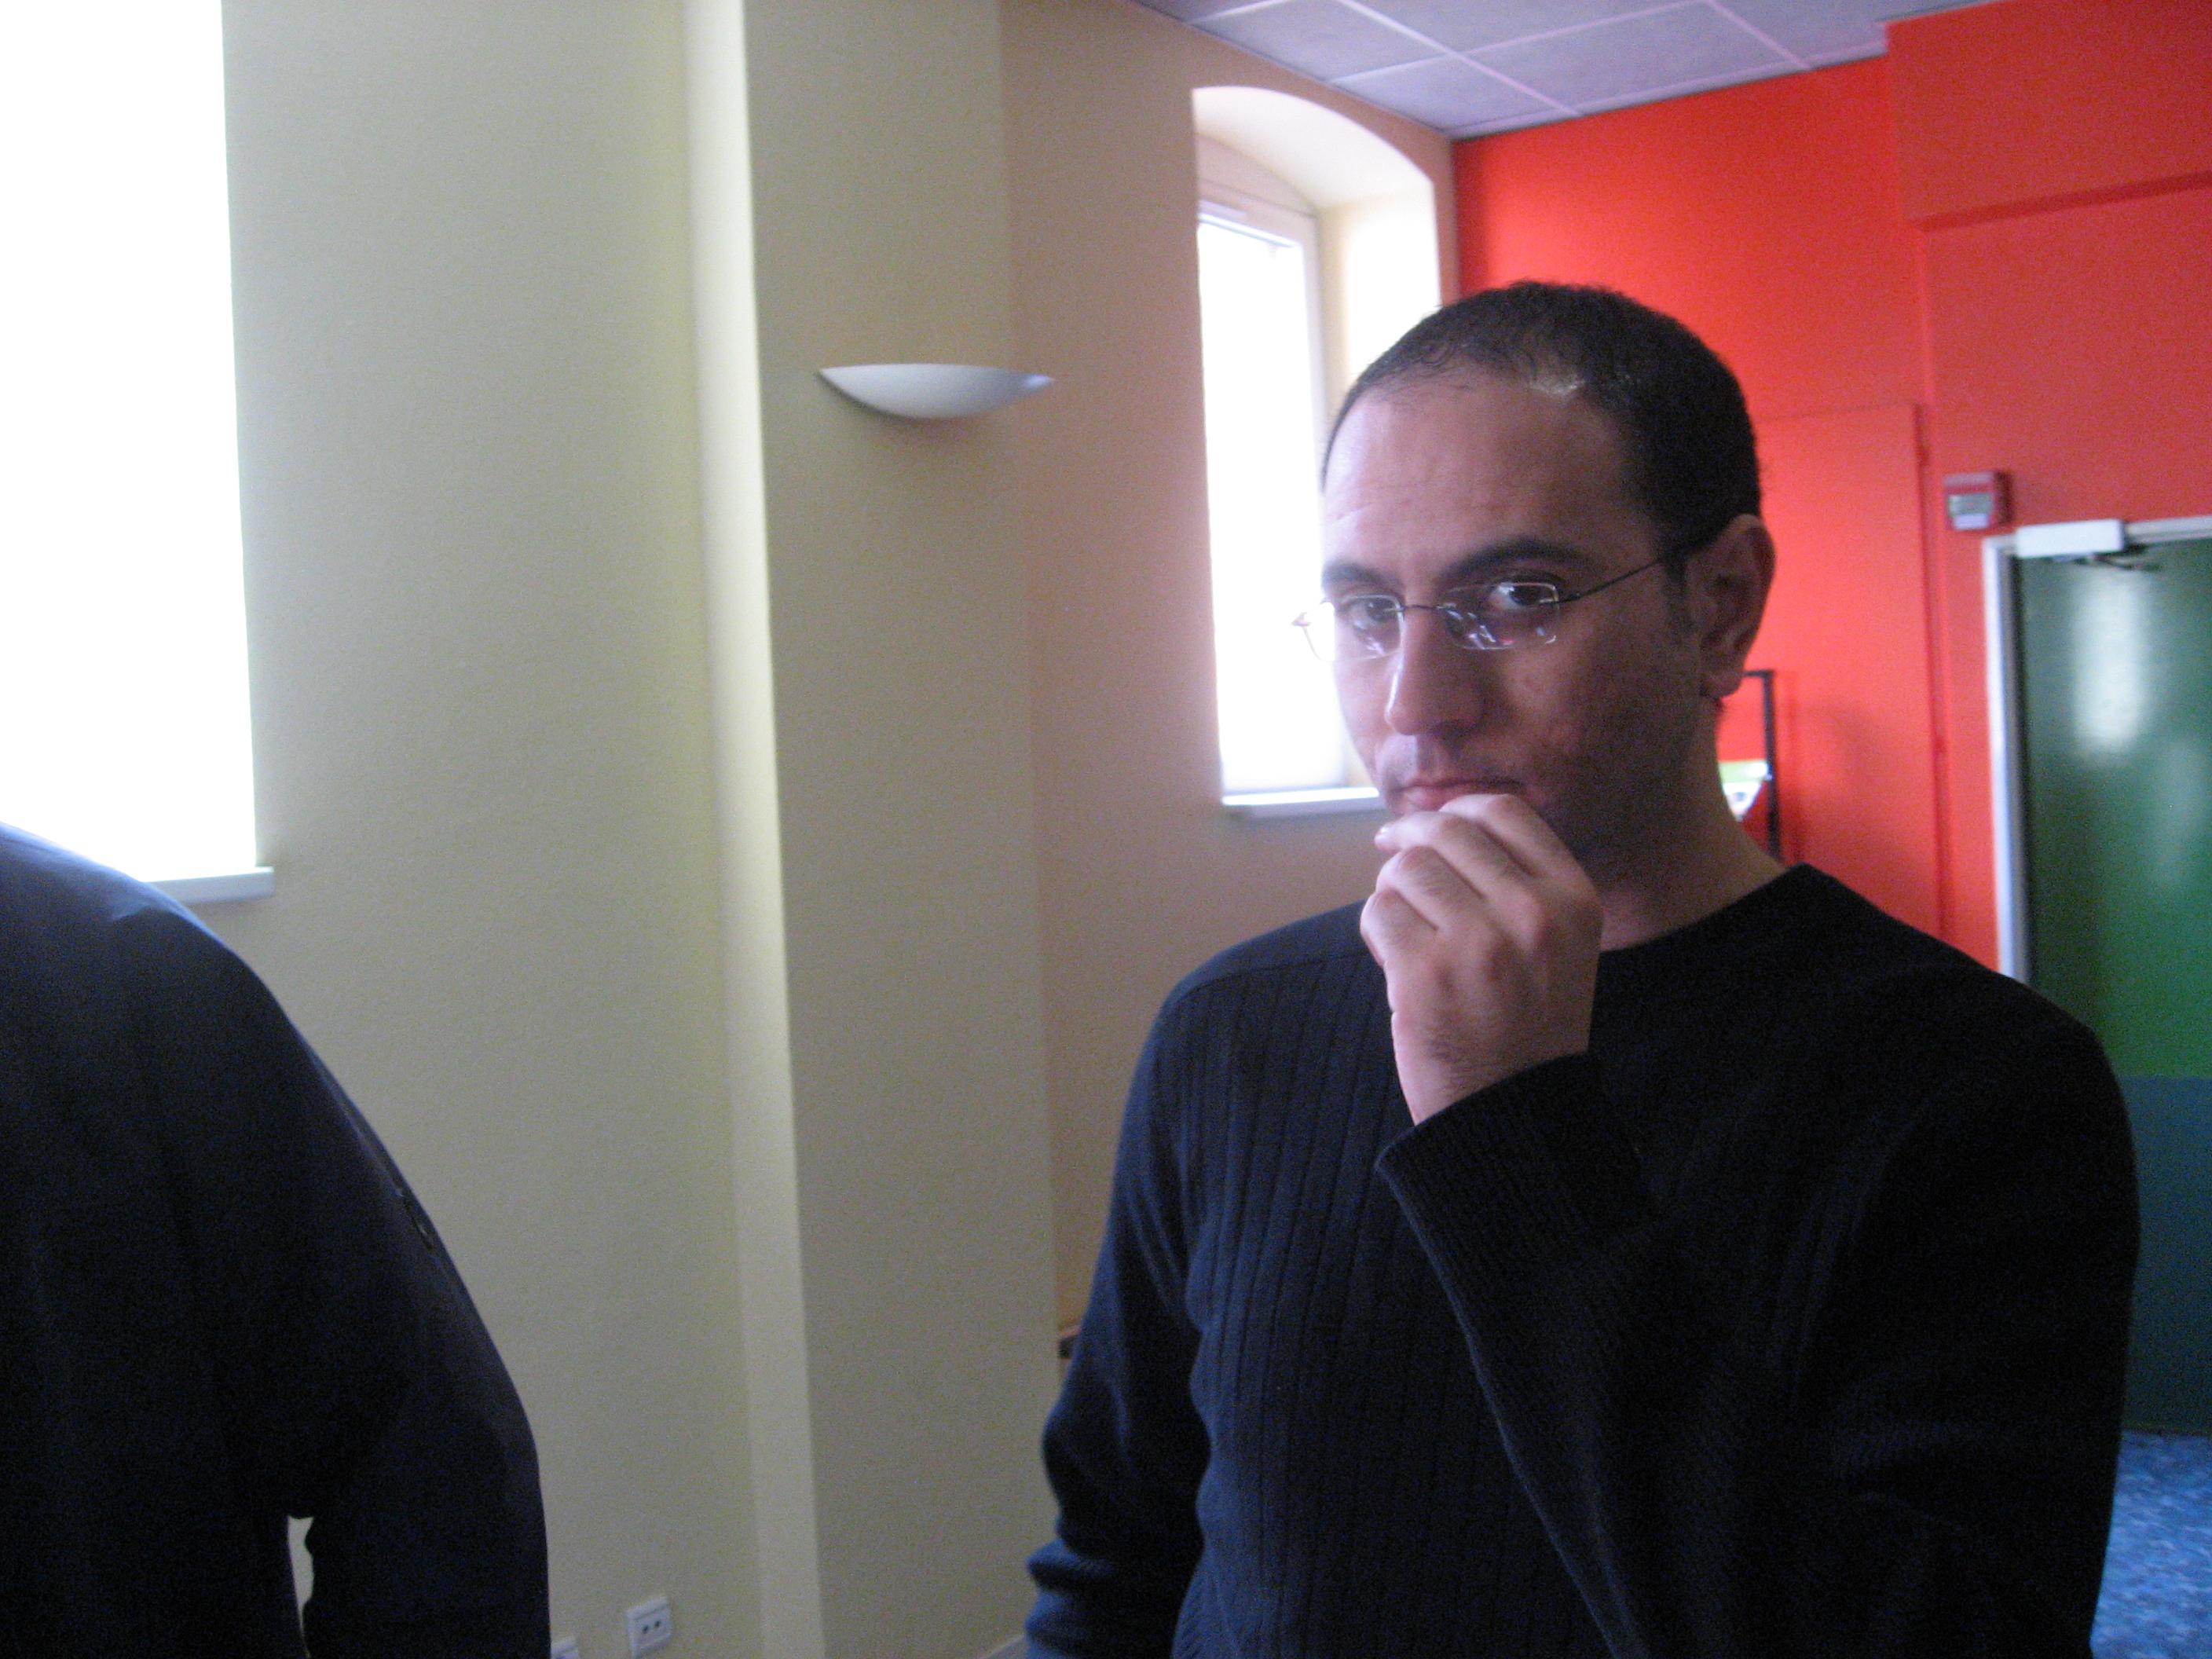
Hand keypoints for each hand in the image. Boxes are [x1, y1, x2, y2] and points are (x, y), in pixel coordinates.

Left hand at [1361, 793, 1601, 1123]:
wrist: (1515, 1113)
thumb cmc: (1527, 1025)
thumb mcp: (1558, 946)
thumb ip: (1518, 885)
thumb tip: (1440, 823)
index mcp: (1573, 900)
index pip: (1505, 813)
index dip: (1458, 809)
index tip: (1433, 825)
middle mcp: (1532, 913)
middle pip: (1446, 832)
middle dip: (1408, 838)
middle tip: (1389, 851)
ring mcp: (1477, 943)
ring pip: (1406, 870)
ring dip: (1392, 891)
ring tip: (1403, 928)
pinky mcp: (1424, 974)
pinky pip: (1377, 913)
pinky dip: (1375, 931)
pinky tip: (1392, 959)